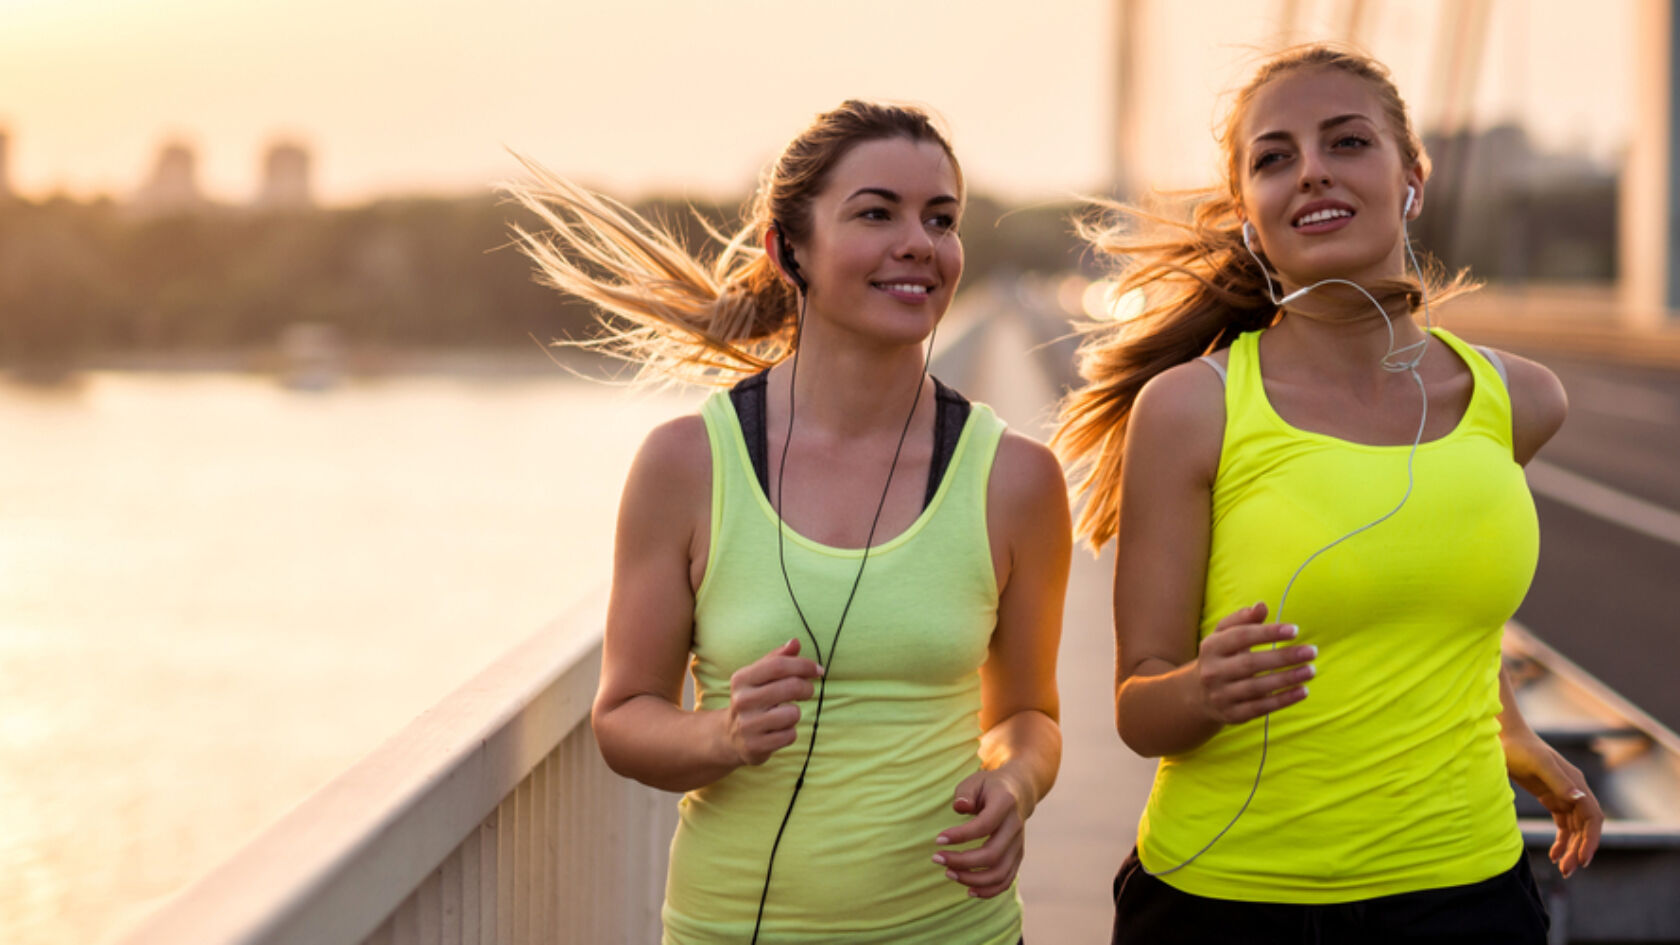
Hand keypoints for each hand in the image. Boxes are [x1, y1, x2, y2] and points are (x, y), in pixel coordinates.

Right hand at [723, 638, 823, 765]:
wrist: (729, 736)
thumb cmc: (752, 699)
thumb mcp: (759, 676)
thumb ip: (778, 658)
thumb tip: (795, 642)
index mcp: (741, 679)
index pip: (779, 665)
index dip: (804, 665)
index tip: (818, 670)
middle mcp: (742, 701)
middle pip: (790, 687)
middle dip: (807, 688)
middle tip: (807, 691)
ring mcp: (747, 725)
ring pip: (793, 713)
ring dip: (795, 713)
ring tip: (785, 714)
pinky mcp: (755, 746)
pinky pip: (790, 735)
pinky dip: (790, 732)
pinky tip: (778, 730)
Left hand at [932, 769, 1027, 898]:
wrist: (1019, 792)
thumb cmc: (989, 787)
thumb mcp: (975, 781)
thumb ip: (965, 793)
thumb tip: (960, 807)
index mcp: (1005, 804)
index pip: (984, 825)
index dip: (960, 836)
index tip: (938, 839)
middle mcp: (1015, 826)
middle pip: (992, 854)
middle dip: (961, 861)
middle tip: (937, 858)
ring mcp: (1018, 844)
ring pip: (1000, 873)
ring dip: (972, 879)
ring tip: (948, 873)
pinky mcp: (1017, 857)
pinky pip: (1006, 880)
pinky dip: (988, 890)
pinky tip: (968, 890)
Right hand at [1196, 602, 1315, 724]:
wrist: (1200, 695)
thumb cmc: (1221, 657)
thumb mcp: (1225, 635)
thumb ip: (1243, 619)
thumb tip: (1261, 606)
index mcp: (1211, 647)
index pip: (1241, 637)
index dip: (1268, 633)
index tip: (1295, 630)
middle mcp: (1213, 672)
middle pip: (1251, 663)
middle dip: (1284, 657)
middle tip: (1312, 651)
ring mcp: (1221, 695)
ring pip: (1258, 687)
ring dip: (1288, 679)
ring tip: (1311, 670)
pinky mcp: (1232, 715)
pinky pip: (1261, 708)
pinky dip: (1284, 700)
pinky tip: (1303, 691)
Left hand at [1504, 730, 1602, 876]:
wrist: (1504, 737)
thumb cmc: (1519, 747)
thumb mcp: (1538, 763)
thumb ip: (1559, 781)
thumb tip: (1580, 800)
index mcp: (1576, 783)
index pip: (1593, 817)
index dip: (1591, 839)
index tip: (1582, 859)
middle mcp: (1574, 791)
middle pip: (1586, 827)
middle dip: (1580, 849)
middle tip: (1568, 871)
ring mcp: (1564, 795)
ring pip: (1575, 829)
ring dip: (1572, 848)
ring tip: (1563, 868)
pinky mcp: (1551, 798)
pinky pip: (1563, 825)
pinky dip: (1562, 840)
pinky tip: (1555, 854)